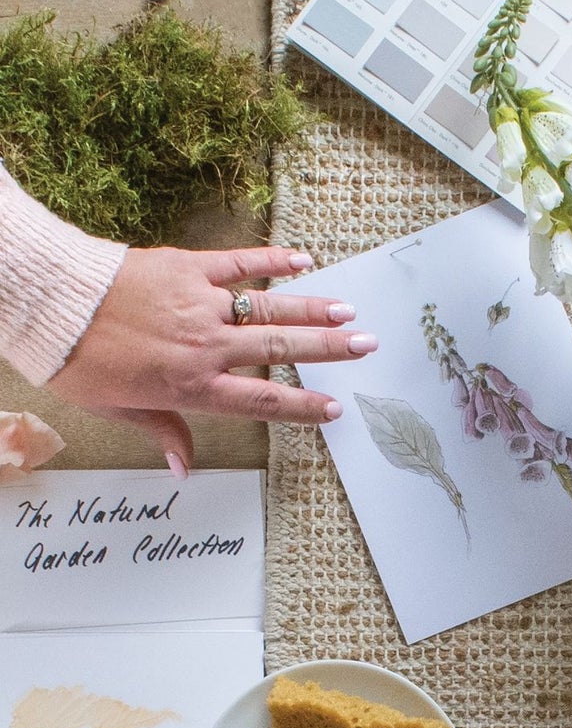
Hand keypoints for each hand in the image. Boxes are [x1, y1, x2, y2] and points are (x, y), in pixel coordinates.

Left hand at [47, 245, 375, 474]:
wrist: (48, 304)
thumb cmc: (78, 361)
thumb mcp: (118, 409)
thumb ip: (163, 432)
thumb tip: (184, 469)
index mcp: (193, 387)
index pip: (262, 402)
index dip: (303, 407)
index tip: (335, 409)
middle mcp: (206, 347)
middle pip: (280, 351)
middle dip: (329, 350)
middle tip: (366, 346)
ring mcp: (200, 305)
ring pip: (269, 309)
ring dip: (313, 310)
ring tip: (349, 311)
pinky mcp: (186, 268)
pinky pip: (237, 262)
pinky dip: (271, 259)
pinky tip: (303, 259)